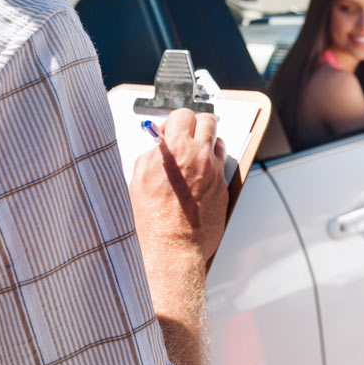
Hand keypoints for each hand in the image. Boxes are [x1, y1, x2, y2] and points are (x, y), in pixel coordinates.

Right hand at [129, 108, 227, 269]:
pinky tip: (198, 181)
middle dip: (196, 126)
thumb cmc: (151, 220)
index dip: (175, 122)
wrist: (171, 249)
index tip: (169, 133)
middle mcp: (200, 156)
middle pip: (208, 121)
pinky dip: (211, 168)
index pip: (184, 115)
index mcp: (177, 149)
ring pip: (219, 142)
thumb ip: (153, 154)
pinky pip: (221, 167)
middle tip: (185, 138)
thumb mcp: (139, 178)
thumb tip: (160, 145)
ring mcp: (215, 172)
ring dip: (207, 145)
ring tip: (193, 158)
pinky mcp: (224, 189)